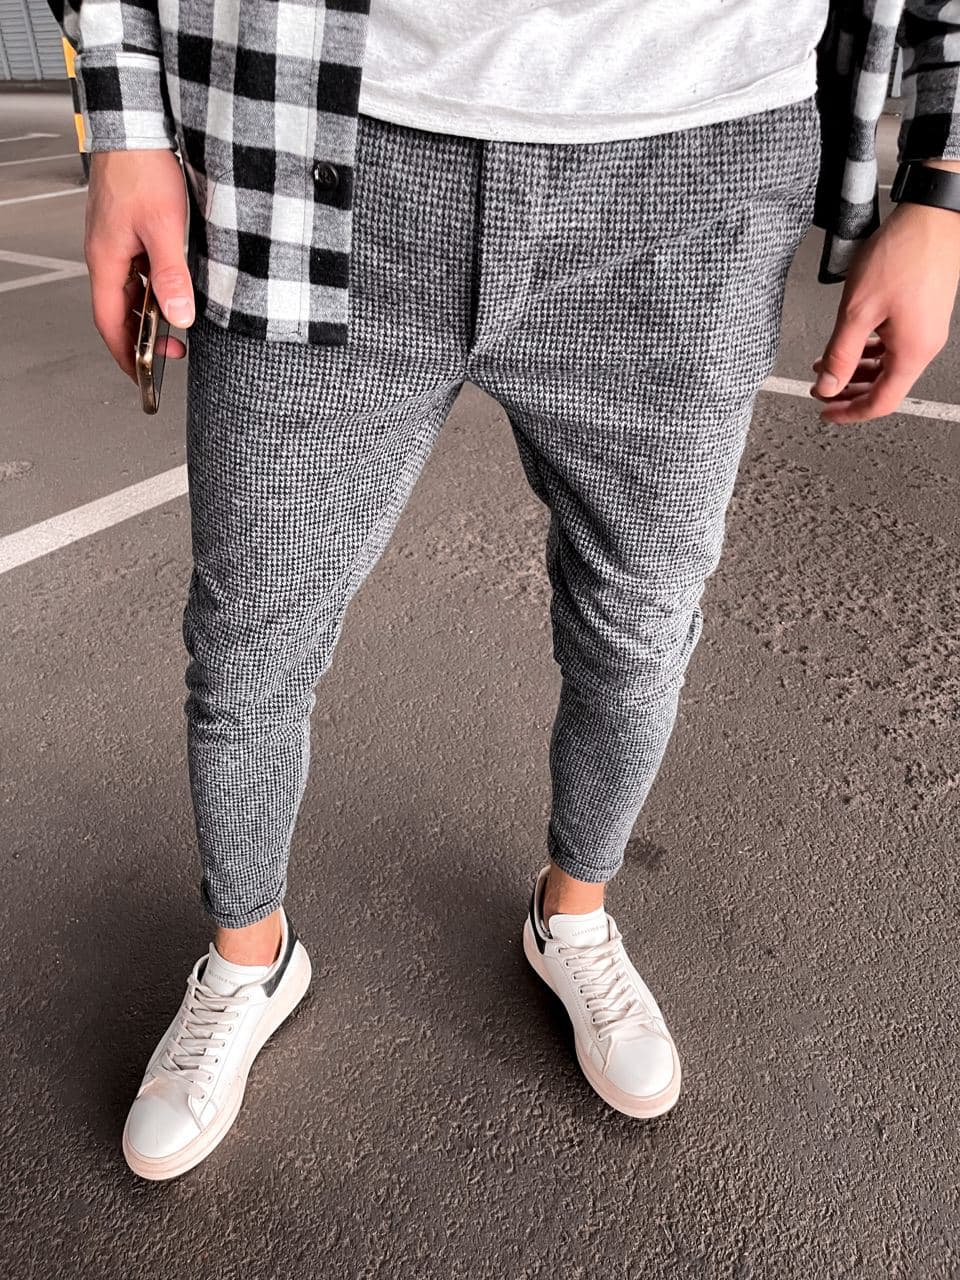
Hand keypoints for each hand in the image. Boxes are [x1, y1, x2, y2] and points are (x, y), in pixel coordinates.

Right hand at [84, 149, 193, 383]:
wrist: (136, 126)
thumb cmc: (143, 168)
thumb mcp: (164, 228)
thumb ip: (172, 276)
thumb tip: (179, 317)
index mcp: (106, 260)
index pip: (111, 324)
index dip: (127, 355)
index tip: (144, 376)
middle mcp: (106, 254)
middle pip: (119, 312)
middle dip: (143, 338)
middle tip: (172, 354)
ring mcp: (115, 242)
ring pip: (130, 292)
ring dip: (150, 313)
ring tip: (177, 326)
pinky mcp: (128, 230)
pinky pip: (138, 271)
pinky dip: (153, 289)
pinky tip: (174, 289)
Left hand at [810, 197, 959, 422]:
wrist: (933, 217)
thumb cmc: (903, 255)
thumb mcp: (858, 311)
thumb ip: (840, 354)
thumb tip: (828, 386)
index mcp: (911, 353)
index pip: (880, 403)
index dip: (849, 413)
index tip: (825, 412)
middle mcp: (924, 346)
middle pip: (883, 387)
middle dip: (848, 392)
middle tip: (821, 390)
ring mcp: (925, 330)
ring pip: (887, 366)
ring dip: (856, 369)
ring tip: (827, 365)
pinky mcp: (923, 314)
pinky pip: (894, 345)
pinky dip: (870, 351)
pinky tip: (853, 343)